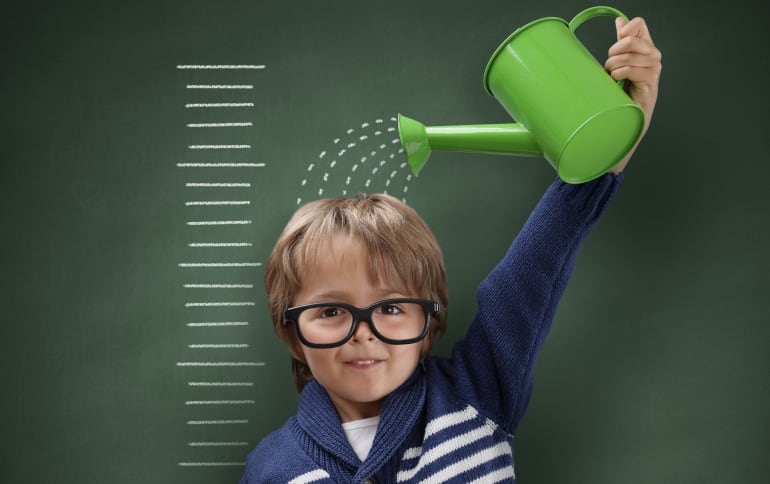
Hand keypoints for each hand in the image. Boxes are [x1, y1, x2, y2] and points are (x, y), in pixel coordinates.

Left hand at [604, 16, 662, 173]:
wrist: (628, 117)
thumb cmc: (624, 91)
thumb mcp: (620, 63)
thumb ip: (622, 43)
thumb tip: (619, 21)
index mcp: (646, 47)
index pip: (639, 23)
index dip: (624, 29)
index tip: (616, 44)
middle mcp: (653, 56)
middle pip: (631, 39)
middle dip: (614, 51)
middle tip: (609, 65)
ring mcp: (654, 69)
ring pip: (628, 56)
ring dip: (613, 66)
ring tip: (611, 76)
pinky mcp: (650, 83)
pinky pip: (631, 70)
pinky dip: (619, 75)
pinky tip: (617, 83)